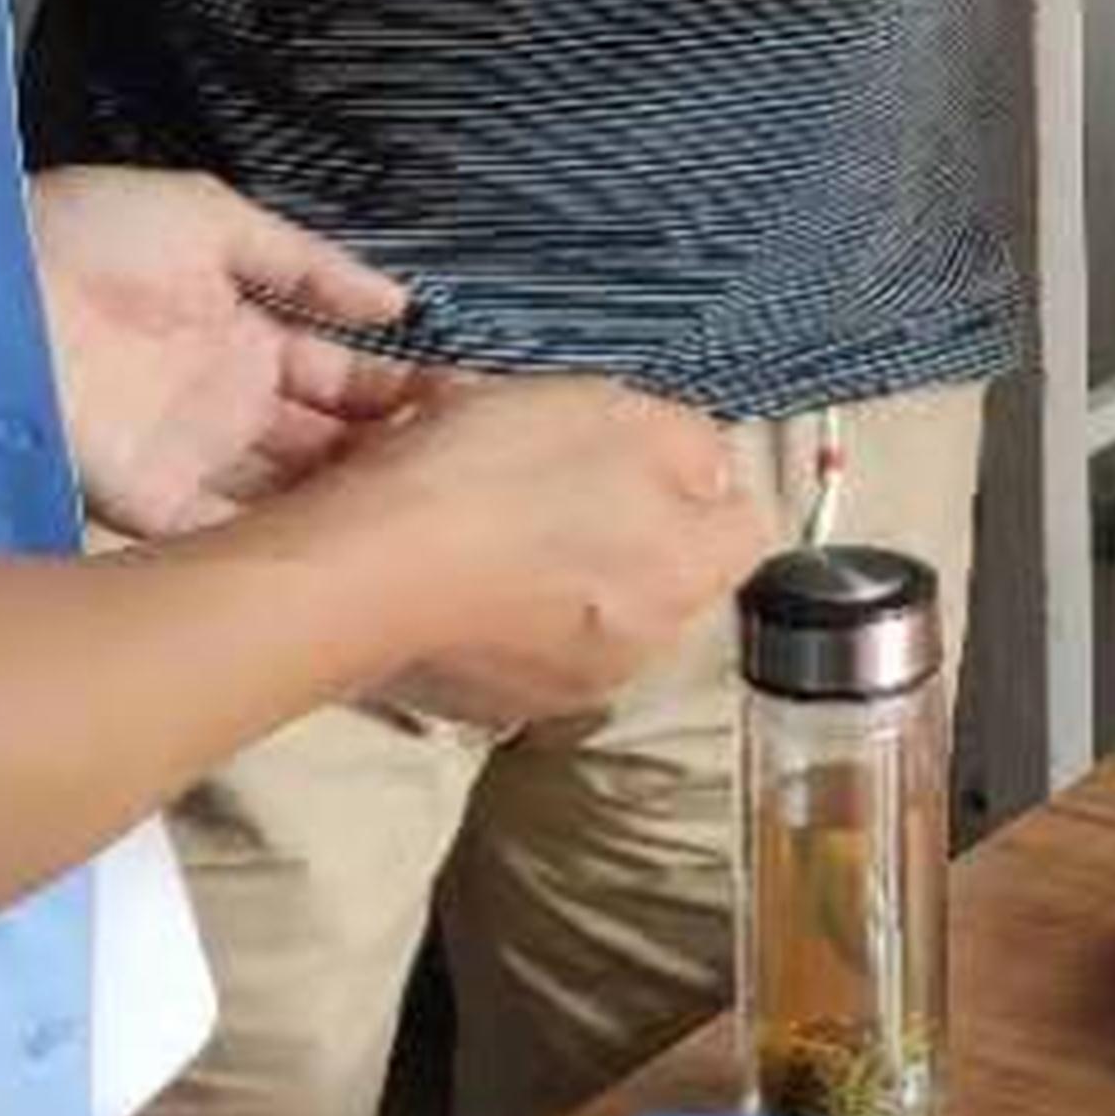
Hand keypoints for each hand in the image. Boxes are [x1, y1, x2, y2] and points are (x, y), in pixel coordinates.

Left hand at [29, 167, 417, 537]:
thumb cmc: (100, 236)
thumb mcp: (212, 218)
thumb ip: (307, 264)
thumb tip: (400, 305)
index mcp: (248, 340)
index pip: (341, 379)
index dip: (397, 394)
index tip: (464, 411)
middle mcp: (230, 409)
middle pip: (324, 449)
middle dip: (382, 462)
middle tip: (453, 476)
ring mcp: (194, 460)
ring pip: (287, 500)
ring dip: (341, 508)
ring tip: (414, 514)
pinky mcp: (152, 503)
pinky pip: (226, 535)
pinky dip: (279, 546)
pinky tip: (341, 545)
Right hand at [321, 375, 774, 729]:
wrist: (364, 571)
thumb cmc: (497, 476)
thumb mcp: (610, 409)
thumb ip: (687, 442)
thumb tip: (711, 473)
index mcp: (689, 573)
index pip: (750, 525)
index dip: (704, 476)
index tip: (643, 447)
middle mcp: (647, 648)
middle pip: (668, 569)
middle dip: (627, 522)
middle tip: (554, 467)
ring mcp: (568, 688)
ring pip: (593, 607)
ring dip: (561, 566)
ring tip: (491, 511)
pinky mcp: (493, 706)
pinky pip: (523, 640)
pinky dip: (504, 606)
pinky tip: (455, 563)